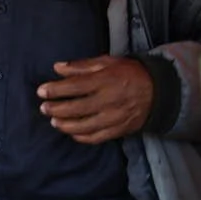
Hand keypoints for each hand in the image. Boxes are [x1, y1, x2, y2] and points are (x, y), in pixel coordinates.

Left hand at [39, 57, 154, 143]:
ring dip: (66, 125)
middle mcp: (109, 100)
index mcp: (105, 80)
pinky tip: (71, 132)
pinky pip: (97, 137)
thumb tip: (57, 68)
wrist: (160, 91)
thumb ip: (81, 66)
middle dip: (56, 109)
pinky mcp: (120, 129)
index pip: (74, 86)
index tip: (41, 91)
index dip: (55, 90)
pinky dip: (82, 137)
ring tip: (54, 121)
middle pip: (76, 108)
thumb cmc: (130, 73)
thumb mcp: (107, 62)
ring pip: (85, 126)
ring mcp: (115, 117)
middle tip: (44, 108)